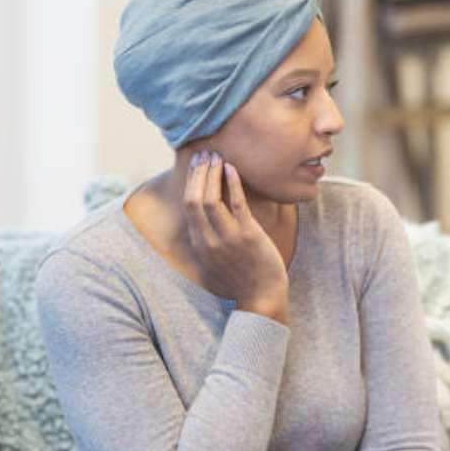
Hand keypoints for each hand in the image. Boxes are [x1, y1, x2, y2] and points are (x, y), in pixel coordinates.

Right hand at [183, 151, 287, 321]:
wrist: (262, 296)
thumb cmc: (242, 277)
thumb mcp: (215, 260)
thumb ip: (207, 239)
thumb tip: (205, 218)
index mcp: (199, 244)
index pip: (187, 206)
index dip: (190, 182)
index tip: (195, 165)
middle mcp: (208, 240)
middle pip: (194, 198)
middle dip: (198, 173)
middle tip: (204, 154)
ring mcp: (227, 237)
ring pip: (211, 199)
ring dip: (212, 174)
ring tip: (217, 157)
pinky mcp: (248, 235)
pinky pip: (236, 203)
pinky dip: (232, 183)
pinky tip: (232, 169)